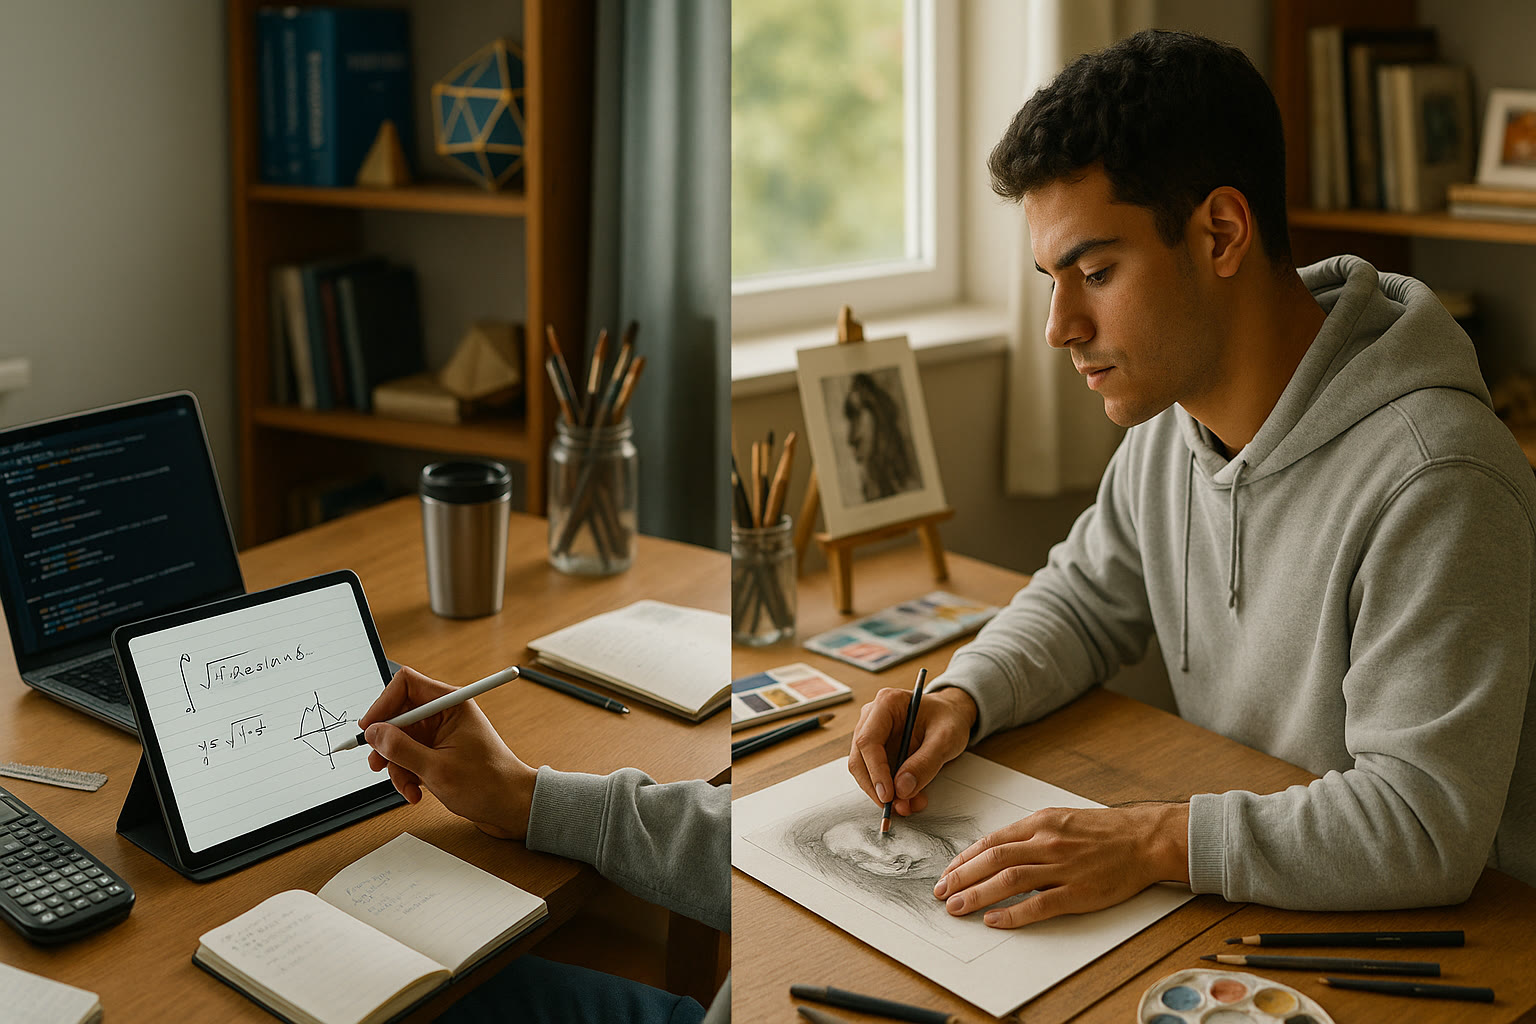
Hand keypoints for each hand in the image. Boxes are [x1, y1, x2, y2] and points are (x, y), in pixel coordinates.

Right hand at [358, 666, 536, 839]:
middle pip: (398, 715)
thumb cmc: (487, 784)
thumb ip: (401, 749)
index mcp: (451, 703)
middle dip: (387, 744)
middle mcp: (445, 713)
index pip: (406, 684)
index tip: (369, 729)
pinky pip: (409, 757)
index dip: (383, 704)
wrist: (510, 807)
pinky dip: (407, 775)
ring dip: (397, 766)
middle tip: (378, 765)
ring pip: (400, 741)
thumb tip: (373, 733)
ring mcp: (441, 733)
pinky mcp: (438, 752)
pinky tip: (415, 793)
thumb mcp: (437, 769)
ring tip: (407, 788)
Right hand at [848, 686, 976, 815]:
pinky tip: (910, 798)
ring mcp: (872, 735)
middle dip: (877, 788)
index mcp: (886, 703)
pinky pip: (876, 776)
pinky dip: (890, 792)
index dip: (875, 771)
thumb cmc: (949, 718)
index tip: (888, 795)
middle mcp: (872, 718)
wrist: (952, 716)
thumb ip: (925, 763)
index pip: (868, 741)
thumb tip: (902, 789)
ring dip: (884, 794)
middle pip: (860, 759)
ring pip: (865, 771)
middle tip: (899, 807)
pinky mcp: (877, 751)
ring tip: (911, 805)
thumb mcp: (946, 738)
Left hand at [931, 802, 1189, 926]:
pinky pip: (1039, 905)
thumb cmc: (1102, 830)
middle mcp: (1046, 843)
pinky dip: (1013, 913)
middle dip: (961, 877)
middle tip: (941, 892)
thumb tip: (996, 849)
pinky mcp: (1078, 891)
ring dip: (977, 895)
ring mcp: (1062, 868)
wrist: (1143, 839)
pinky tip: (994, 920)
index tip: (948, 872)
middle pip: (993, 860)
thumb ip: (1029, 833)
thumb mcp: (1060, 819)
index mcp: (1039, 823)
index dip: (965, 859)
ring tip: (957, 907)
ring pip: (1009, 881)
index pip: (991, 842)